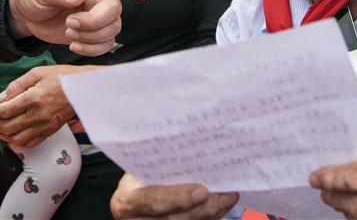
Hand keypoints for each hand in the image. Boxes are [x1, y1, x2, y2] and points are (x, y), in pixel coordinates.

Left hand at [0, 65, 93, 147]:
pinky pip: (31, 143)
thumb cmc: (62, 76)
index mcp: (34, 98)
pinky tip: (12, 135)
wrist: (84, 87)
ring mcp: (45, 125)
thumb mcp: (37, 73)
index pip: (4, 111)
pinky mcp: (51, 131)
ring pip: (17, 139)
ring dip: (3, 135)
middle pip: (7, 127)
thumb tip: (2, 98)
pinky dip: (17, 142)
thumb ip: (17, 85)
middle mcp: (38, 115)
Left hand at [8, 0, 155, 54]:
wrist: (29, 14)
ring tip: (70, 33)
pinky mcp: (95, 33)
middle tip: (70, 23)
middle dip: (94, 23)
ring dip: (91, 37)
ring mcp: (99, 14)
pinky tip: (75, 45)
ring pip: (112, 30)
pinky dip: (92, 49)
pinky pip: (106, 44)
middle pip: (114, 11)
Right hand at [110, 173, 238, 218]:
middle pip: (174, 219)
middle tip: (225, 195)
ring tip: (229, 198)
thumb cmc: (137, 173)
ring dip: (211, 214)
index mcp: (127, 200)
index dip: (178, 198)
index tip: (201, 190)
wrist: (130, 194)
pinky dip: (209, 218)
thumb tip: (190, 144)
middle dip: (203, 208)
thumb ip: (159, 161)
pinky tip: (222, 206)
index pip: (153, 200)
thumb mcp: (140, 164)